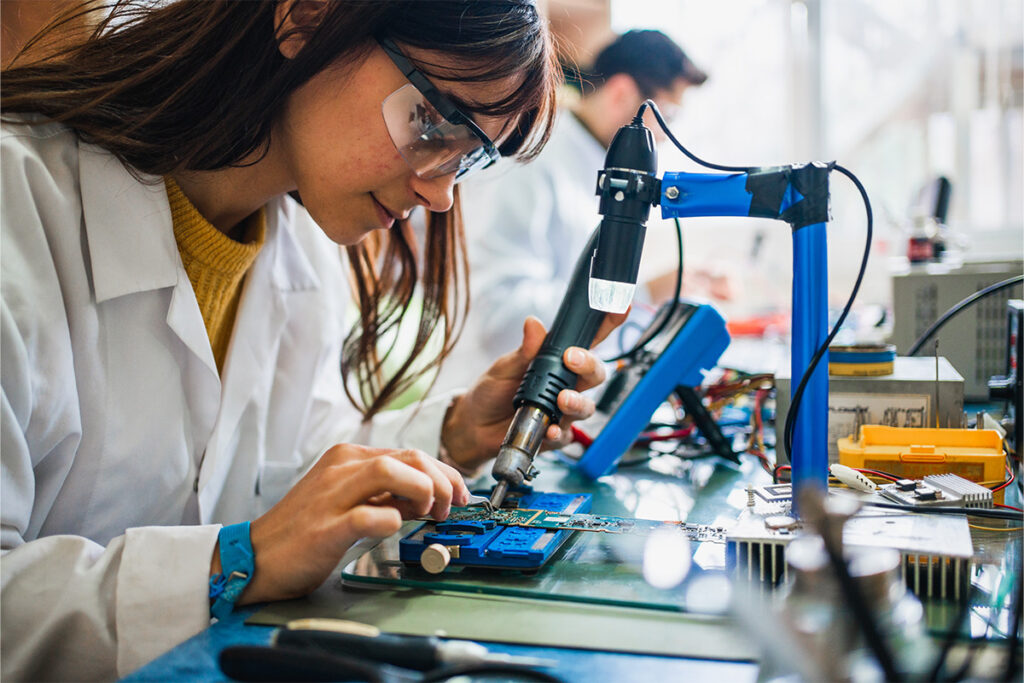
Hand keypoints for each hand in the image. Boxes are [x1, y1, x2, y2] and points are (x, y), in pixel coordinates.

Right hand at [218, 445, 469, 604]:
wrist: (255, 556)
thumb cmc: (304, 530)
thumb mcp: (351, 501)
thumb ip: (386, 494)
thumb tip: (427, 497)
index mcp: (349, 458)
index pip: (412, 453)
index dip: (445, 473)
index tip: (460, 494)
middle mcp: (342, 469)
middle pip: (409, 457)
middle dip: (442, 481)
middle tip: (449, 508)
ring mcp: (331, 496)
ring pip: (391, 471)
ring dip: (423, 491)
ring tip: (429, 514)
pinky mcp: (324, 527)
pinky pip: (366, 515)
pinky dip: (389, 519)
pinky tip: (394, 527)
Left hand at [441, 313, 624, 468]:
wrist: (473, 423)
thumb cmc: (492, 389)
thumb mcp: (505, 366)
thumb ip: (525, 350)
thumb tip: (534, 324)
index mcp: (557, 361)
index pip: (588, 340)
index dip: (607, 324)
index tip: (619, 308)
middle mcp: (566, 384)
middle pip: (595, 374)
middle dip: (590, 365)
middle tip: (573, 359)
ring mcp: (562, 410)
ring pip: (587, 406)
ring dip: (578, 402)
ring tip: (563, 399)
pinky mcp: (554, 434)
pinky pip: (566, 435)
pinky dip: (559, 432)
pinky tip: (550, 429)